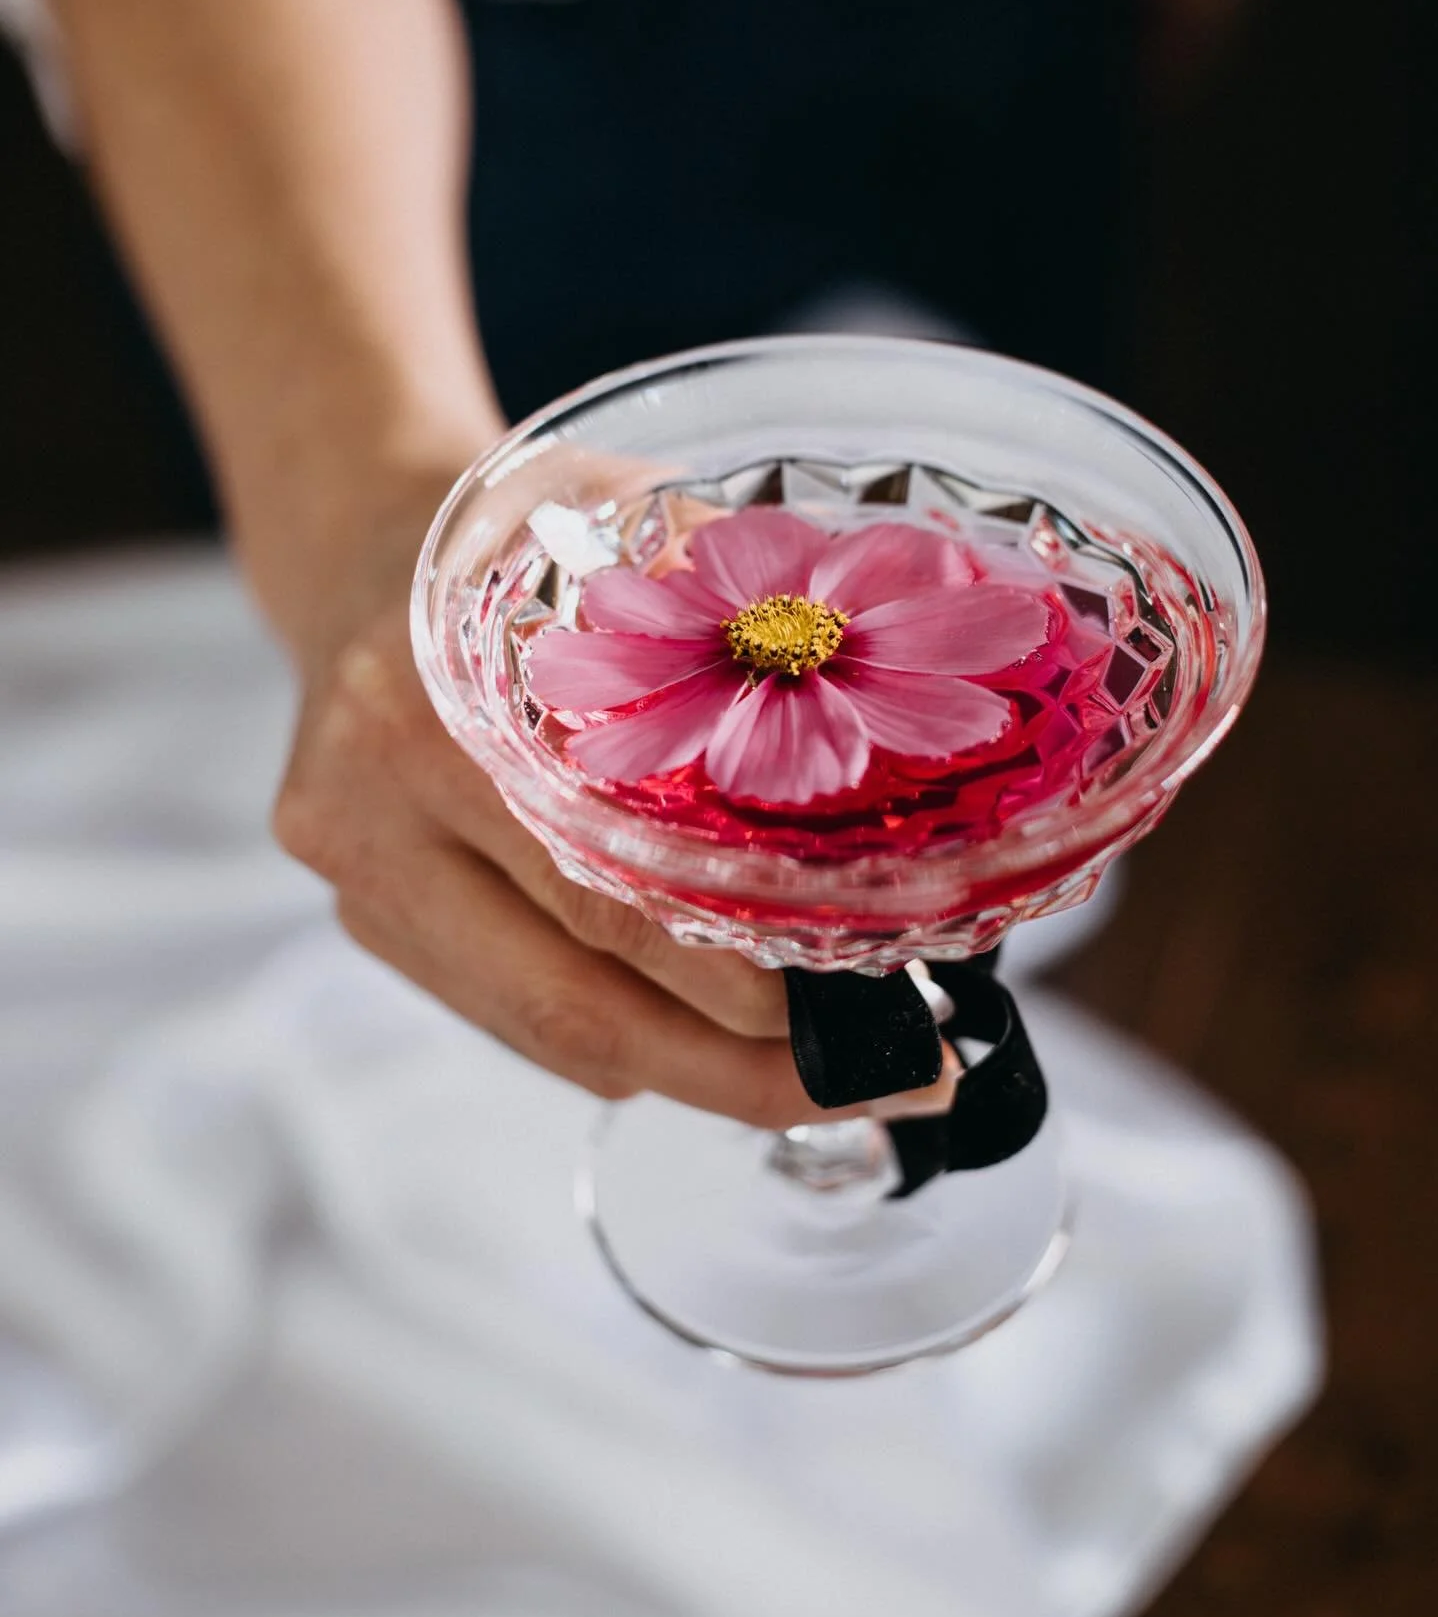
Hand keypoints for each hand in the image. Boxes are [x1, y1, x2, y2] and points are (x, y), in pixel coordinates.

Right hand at [271, 473, 958, 1124]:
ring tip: (819, 1077)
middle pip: (569, 1006)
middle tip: (874, 1084)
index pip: (602, 894)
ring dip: (689, 1070)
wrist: (359, 545)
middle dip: (737, 1074)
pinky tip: (710, 1030)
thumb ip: (735, 629)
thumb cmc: (511, 536)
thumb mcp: (624, 532)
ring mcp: (356, 880)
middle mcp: (369, 811)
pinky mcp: (366, 919)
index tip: (867, 1013)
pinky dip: (622, 1032)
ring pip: (540, 1033)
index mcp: (429, 710)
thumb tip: (903, 748)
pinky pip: (510, 1010)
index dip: (737, 978)